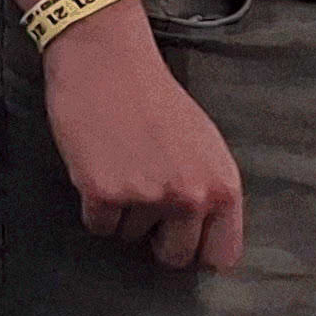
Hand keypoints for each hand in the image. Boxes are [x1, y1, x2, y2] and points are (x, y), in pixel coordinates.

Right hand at [16, 0, 242, 270]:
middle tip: (142, 201)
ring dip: (120, 211)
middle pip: (174, 256)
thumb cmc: (152, 95)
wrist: (106, 59)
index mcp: (223, 185)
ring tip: (118, 164)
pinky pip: (97, 225)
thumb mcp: (203, 143)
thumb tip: (202, 235)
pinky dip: (92, 203)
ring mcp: (146, 197)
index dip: (198, 249)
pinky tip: (96, 166)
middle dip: (155, 238)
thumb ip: (208, 188)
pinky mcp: (103, 193)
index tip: (181, 237)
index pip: (222, 254)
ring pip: (129, 237)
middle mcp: (191, 196)